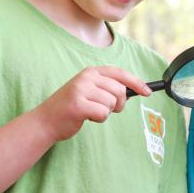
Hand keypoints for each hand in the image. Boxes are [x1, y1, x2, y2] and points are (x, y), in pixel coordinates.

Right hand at [35, 66, 151, 141]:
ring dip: (106, 112)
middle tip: (105, 109)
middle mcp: (86, 77)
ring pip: (112, 103)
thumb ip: (108, 87)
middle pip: (120, 90)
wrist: (45, 121)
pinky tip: (86, 117)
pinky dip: (98, 119)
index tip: (148, 92)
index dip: (137, 82)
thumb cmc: (72, 107)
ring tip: (91, 112)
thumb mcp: (90, 90)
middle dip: (118, 104)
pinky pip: (103, 113)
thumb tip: (136, 89)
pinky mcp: (77, 104)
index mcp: (91, 72)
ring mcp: (81, 89)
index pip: (120, 73)